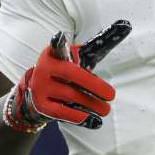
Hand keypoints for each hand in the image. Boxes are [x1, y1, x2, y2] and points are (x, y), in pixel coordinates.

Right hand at [3, 21, 130, 132]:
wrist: (38, 95)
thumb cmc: (64, 75)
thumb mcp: (73, 61)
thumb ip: (89, 52)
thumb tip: (116, 34)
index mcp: (53, 54)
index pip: (57, 46)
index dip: (58, 42)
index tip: (60, 36)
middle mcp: (44, 68)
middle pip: (72, 74)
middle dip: (94, 85)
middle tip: (111, 95)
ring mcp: (40, 87)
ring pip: (71, 95)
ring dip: (92, 104)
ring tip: (106, 109)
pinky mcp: (41, 105)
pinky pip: (63, 112)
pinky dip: (80, 117)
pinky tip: (94, 121)